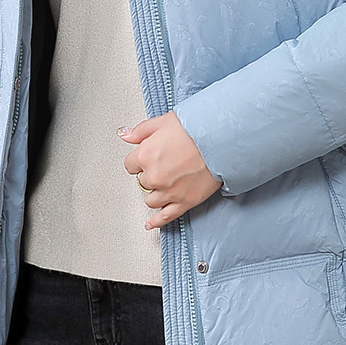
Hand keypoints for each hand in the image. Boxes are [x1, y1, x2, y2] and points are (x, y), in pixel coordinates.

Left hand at [119, 112, 222, 229]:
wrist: (220, 140)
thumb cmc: (195, 129)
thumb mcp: (163, 121)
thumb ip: (141, 131)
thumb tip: (125, 135)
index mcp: (146, 155)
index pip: (130, 165)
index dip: (139, 160)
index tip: (147, 157)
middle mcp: (154, 176)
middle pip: (142, 182)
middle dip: (150, 174)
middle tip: (165, 164)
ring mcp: (168, 191)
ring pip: (150, 199)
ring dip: (155, 192)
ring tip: (166, 182)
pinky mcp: (184, 202)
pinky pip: (165, 217)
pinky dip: (156, 221)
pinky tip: (150, 223)